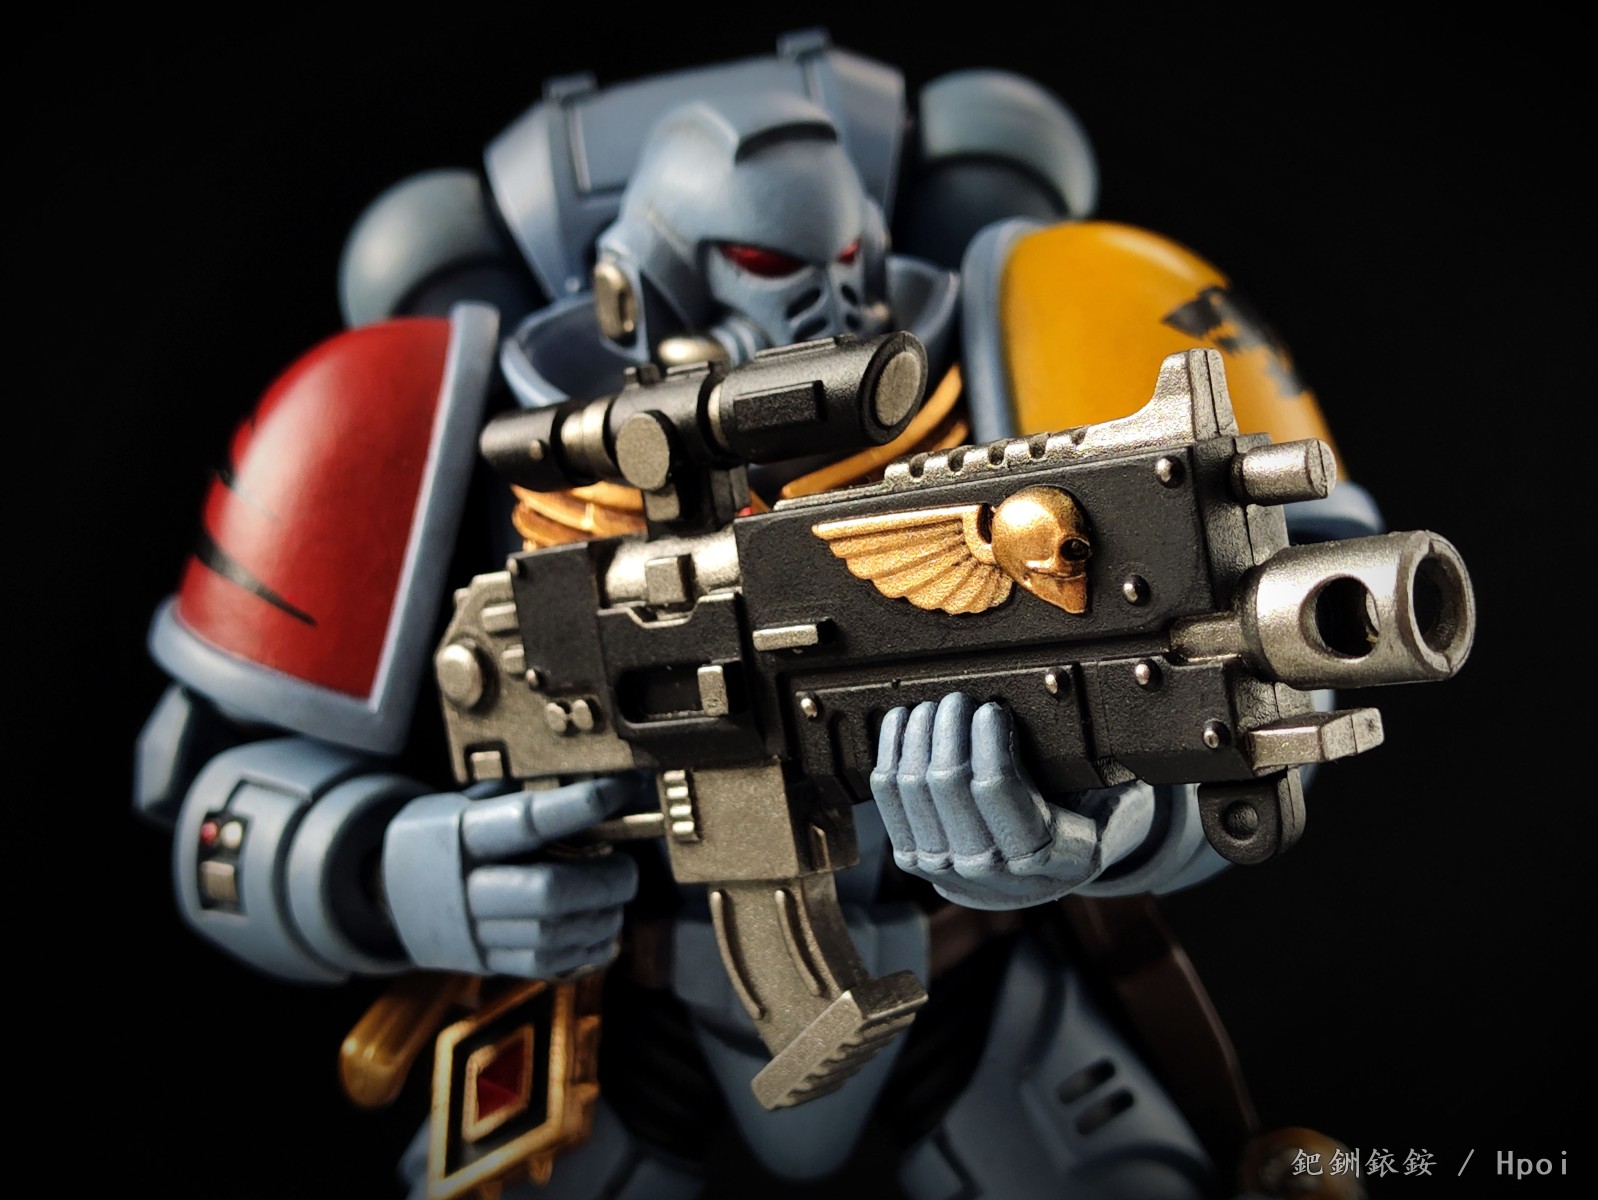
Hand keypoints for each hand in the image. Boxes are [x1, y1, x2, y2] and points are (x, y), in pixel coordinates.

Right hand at [381, 774, 645, 977]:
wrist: (385, 890)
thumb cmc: (441, 836)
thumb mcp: (461, 804)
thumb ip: (516, 800)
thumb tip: (587, 783)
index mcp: (462, 836)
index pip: (526, 821)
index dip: (578, 806)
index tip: (619, 790)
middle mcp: (467, 888)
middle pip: (546, 893)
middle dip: (602, 882)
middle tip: (628, 868)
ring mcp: (474, 932)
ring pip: (552, 936)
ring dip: (601, 919)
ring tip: (618, 899)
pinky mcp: (486, 962)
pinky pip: (545, 965)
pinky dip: (587, 950)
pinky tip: (604, 931)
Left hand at [870, 693, 1152, 909]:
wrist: (1045, 875)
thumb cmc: (1084, 817)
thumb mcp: (1110, 798)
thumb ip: (1097, 769)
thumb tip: (1077, 707)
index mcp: (1054, 858)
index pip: (999, 793)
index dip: (988, 742)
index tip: (992, 709)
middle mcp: (994, 872)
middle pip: (947, 784)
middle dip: (950, 728)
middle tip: (961, 698)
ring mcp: (946, 870)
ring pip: (912, 787)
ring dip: (920, 735)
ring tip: (936, 705)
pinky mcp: (913, 859)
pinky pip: (887, 798)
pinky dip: (891, 751)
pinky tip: (903, 720)